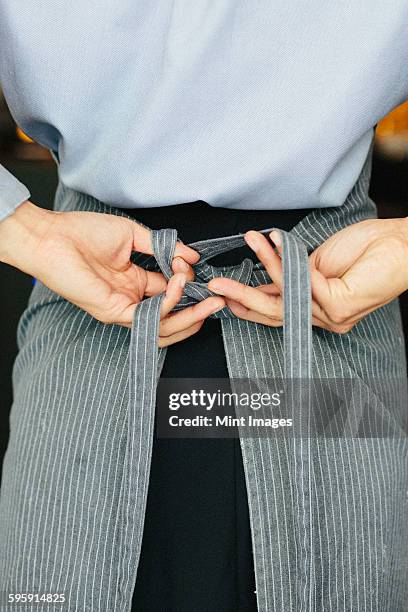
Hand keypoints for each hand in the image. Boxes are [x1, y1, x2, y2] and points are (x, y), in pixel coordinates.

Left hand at [0, 201, 224, 341]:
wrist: (52, 236)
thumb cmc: (83, 232)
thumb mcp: (133, 235)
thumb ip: (163, 247)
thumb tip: (192, 257)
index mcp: (136, 282)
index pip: (171, 292)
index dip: (189, 282)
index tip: (195, 265)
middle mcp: (132, 299)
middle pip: (173, 317)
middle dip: (199, 311)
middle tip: (219, 300)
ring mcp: (124, 309)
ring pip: (164, 327)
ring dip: (190, 316)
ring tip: (210, 302)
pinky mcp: (115, 312)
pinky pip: (150, 317)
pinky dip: (169, 303)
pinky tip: (178, 283)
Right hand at [207, 219, 407, 333]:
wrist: (401, 243)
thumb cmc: (366, 250)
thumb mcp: (317, 263)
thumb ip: (292, 275)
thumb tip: (265, 277)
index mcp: (317, 310)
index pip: (276, 311)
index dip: (247, 303)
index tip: (223, 294)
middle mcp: (323, 319)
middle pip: (274, 311)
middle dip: (241, 295)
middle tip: (215, 285)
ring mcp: (332, 316)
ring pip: (285, 294)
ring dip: (262, 265)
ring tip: (246, 243)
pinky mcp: (339, 305)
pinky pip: (301, 281)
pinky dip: (285, 258)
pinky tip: (275, 239)